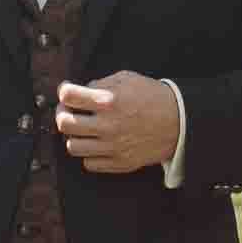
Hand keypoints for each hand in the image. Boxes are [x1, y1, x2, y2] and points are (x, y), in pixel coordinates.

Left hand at [56, 73, 186, 178]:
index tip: (67, 92)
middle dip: (62, 114)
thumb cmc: (153, 97)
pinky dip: (89, 154)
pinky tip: (96, 144)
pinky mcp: (119, 163)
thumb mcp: (127, 79)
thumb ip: (101, 84)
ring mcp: (112, 147)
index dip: (64, 91)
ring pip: (73, 147)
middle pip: (64, 123)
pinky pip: (89, 163)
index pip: (68, 96)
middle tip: (68, 111)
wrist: (179, 122)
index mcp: (108, 101)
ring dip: (74, 136)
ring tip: (82, 130)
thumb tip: (81, 92)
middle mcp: (107, 125)